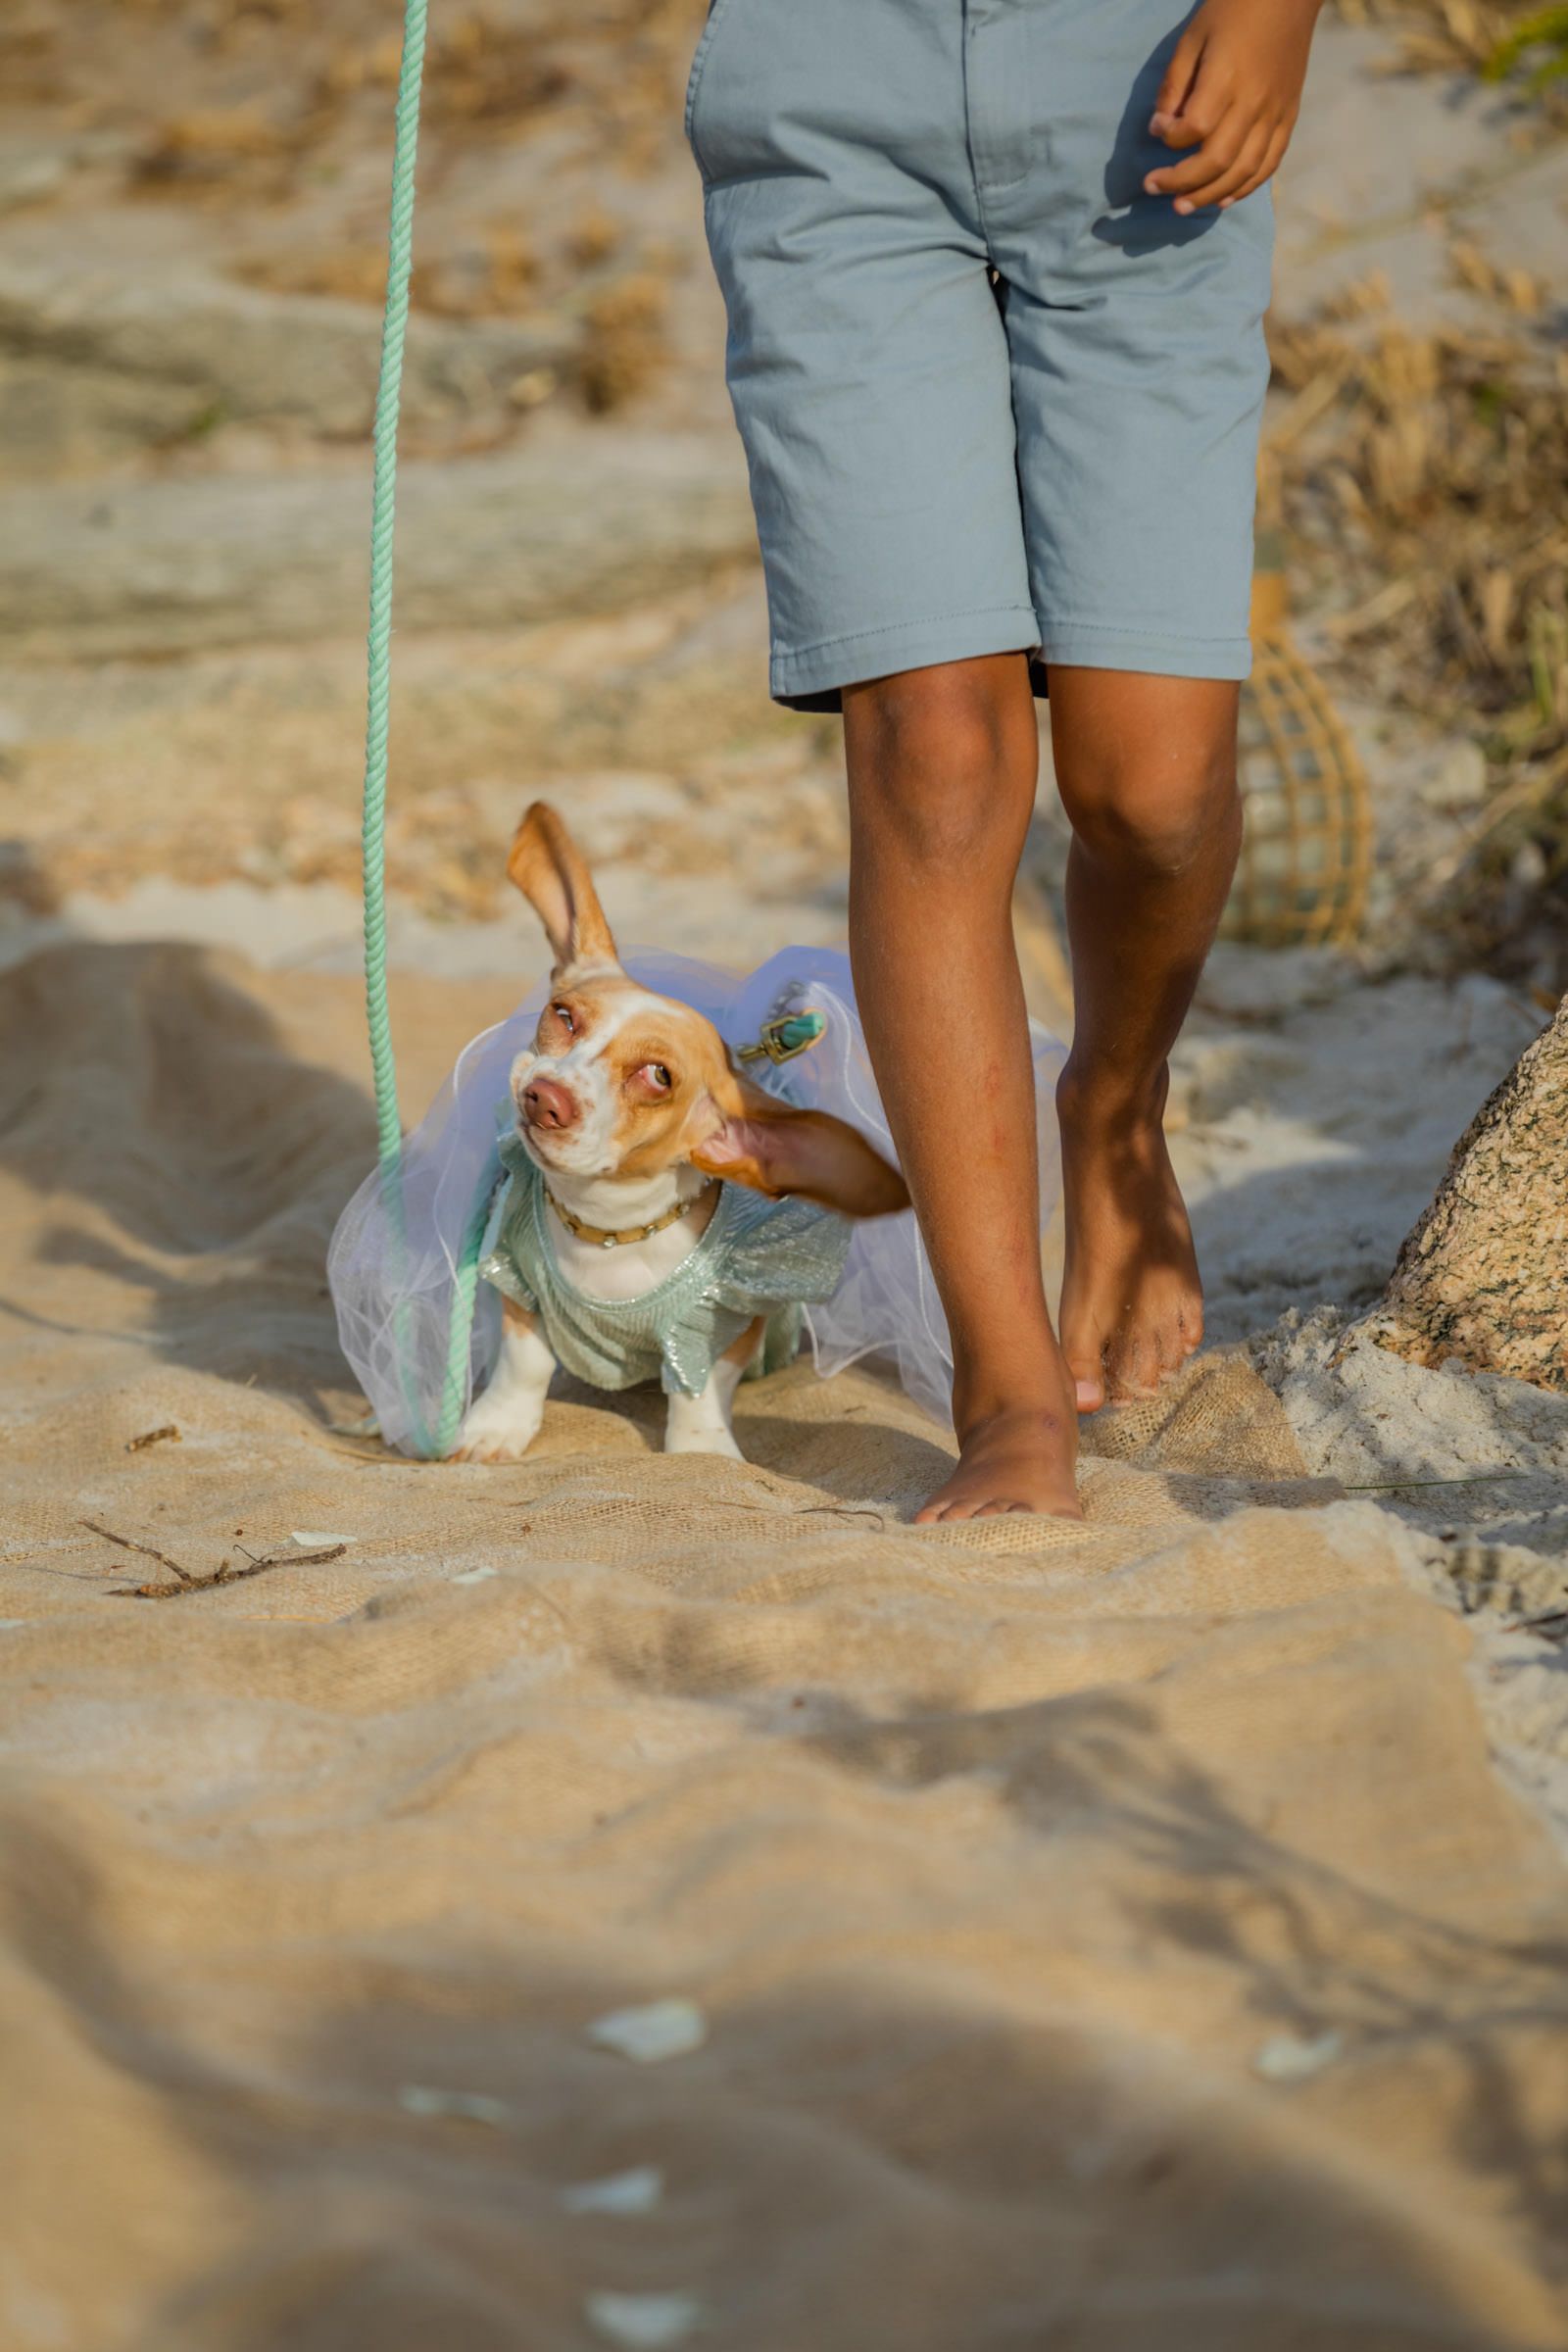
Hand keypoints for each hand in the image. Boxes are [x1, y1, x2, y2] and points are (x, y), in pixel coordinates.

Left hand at [1143, 0, 1322, 214]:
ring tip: (1183, 207)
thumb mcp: (1194, 36)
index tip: (1157, 128)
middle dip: (1182, 182)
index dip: (1170, 137)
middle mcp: (1254, 102)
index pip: (1195, 127)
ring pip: (1243, 171)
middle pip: (1218, 159)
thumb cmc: (1235, 9)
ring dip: (1210, 195)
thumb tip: (1161, 126)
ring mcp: (1275, 113)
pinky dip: (1245, 187)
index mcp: (1227, 77)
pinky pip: (1269, 164)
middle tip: (1154, 188)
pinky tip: (1222, 199)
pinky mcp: (1288, 117)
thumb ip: (1176, 83)